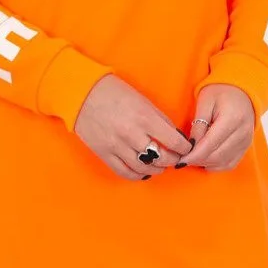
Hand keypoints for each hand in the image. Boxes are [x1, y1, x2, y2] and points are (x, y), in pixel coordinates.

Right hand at [74, 74, 193, 180]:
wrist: (82, 92)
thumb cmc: (114, 92)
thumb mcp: (142, 100)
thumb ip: (160, 120)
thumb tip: (176, 137)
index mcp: (144, 117)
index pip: (174, 142)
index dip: (184, 148)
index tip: (186, 148)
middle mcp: (132, 134)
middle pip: (162, 158)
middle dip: (173, 160)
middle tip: (175, 158)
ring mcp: (117, 146)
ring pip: (145, 168)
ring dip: (157, 169)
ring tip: (160, 165)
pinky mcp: (104, 154)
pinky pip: (125, 172)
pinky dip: (138, 175)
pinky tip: (144, 171)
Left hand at [180, 84, 255, 171]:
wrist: (242, 91)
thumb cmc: (221, 92)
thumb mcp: (205, 101)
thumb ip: (198, 124)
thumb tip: (190, 145)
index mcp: (232, 119)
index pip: (210, 144)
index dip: (194, 155)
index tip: (180, 160)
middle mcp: (242, 133)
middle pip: (216, 156)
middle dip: (198, 160)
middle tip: (183, 159)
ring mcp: (246, 142)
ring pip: (223, 163)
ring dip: (206, 163)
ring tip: (193, 156)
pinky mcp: (245, 147)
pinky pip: (230, 164)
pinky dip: (216, 165)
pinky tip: (206, 158)